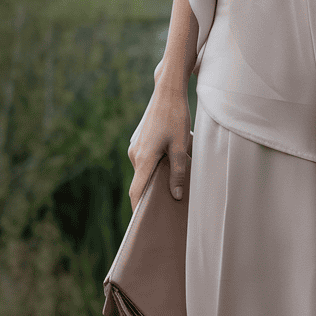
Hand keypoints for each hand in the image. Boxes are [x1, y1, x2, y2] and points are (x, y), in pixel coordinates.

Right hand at [127, 81, 190, 211]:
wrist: (168, 91)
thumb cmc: (175, 116)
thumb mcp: (180, 145)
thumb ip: (178, 172)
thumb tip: (174, 196)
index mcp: (144, 158)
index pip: (136, 191)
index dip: (139, 209)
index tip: (144, 224)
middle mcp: (135, 154)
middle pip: (141, 182)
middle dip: (153, 195)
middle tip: (168, 207)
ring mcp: (136, 147)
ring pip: (145, 170)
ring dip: (157, 178)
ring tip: (175, 184)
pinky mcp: (141, 141)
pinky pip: (146, 161)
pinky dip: (156, 167)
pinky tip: (172, 164)